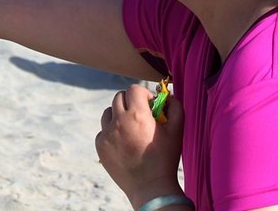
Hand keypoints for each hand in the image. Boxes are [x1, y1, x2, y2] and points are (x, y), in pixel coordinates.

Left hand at [95, 84, 184, 204]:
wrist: (150, 187)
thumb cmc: (165, 159)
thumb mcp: (177, 131)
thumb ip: (176, 108)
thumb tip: (168, 97)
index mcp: (137, 115)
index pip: (133, 89)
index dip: (143, 93)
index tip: (149, 104)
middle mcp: (118, 121)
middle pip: (119, 97)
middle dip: (130, 101)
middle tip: (140, 114)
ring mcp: (107, 134)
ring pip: (108, 112)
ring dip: (118, 114)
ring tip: (130, 128)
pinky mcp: (100, 146)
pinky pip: (103, 130)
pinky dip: (112, 132)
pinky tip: (124, 142)